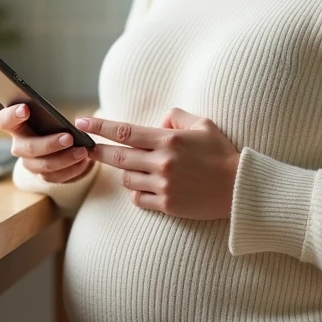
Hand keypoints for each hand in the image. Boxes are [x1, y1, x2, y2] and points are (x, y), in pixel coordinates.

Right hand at [0, 104, 92, 182]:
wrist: (63, 143)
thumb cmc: (52, 123)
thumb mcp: (48, 115)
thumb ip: (47, 114)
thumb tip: (59, 121)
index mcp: (15, 126)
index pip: (3, 121)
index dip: (11, 116)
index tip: (25, 109)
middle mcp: (19, 146)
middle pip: (27, 148)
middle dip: (49, 144)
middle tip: (69, 137)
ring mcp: (30, 163)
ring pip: (43, 165)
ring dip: (64, 159)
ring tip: (82, 151)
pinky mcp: (43, 175)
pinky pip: (55, 177)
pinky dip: (72, 169)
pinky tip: (84, 161)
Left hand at [78, 108, 239, 219]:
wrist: (240, 189)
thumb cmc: (222, 154)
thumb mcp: (203, 124)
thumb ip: (176, 117)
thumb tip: (157, 122)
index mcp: (169, 140)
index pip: (124, 131)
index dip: (100, 127)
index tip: (82, 123)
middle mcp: (162, 162)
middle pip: (118, 156)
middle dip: (98, 151)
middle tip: (87, 148)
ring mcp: (164, 185)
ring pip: (127, 178)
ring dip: (127, 172)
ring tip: (138, 168)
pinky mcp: (168, 205)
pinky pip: (139, 199)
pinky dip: (138, 192)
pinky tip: (147, 187)